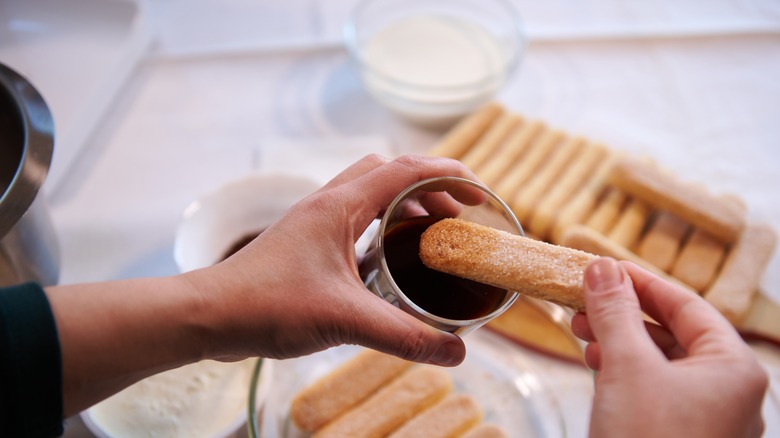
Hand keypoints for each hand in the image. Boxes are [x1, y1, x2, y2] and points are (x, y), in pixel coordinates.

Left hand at [186, 154, 472, 364]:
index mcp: (340, 206)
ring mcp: (314, 221)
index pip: (405, 170)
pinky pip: (354, 218)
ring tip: (430, 234)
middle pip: (388, 173)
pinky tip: (389, 260)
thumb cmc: (266, 306)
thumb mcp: (345, 320)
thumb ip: (404, 336)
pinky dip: (381, 226)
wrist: (210, 315)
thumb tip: (456, 352)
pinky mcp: (306, 241)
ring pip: (369, 193)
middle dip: (429, 188)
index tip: (481, 193)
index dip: (449, 176)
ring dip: (403, 205)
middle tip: (457, 216)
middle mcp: (327, 203)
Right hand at [571, 258, 766, 437]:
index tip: (603, 268)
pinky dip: (626, 373)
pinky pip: (657, 391)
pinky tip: (597, 366)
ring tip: (582, 333)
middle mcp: (729, 392)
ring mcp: (709, 420)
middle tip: (583, 301)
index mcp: (733, 368)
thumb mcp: (626, 368)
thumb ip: (615, 313)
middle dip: (624, 315)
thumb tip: (601, 268)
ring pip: (662, 363)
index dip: (641, 282)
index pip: (687, 305)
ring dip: (620, 342)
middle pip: (674, 333)